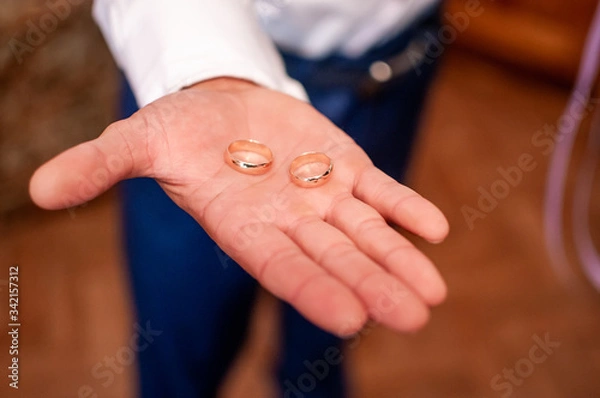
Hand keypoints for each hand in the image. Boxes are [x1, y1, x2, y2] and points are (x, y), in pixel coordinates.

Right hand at [30, 78, 448, 335]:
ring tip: (433, 291)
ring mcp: (321, 195)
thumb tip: (38, 190)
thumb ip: (101, 166)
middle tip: (411, 318)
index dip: (312, 289)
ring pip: (366, 232)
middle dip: (372, 285)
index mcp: (243, 226)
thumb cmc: (179, 130)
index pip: (281, 266)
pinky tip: (436, 228)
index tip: (350, 320)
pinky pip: (381, 190)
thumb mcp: (139, 140)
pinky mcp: (343, 167)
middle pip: (335, 258)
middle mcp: (288, 220)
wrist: (220, 103)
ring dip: (399, 258)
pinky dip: (406, 206)